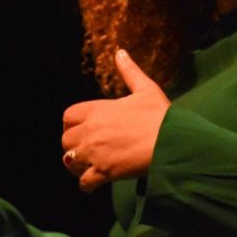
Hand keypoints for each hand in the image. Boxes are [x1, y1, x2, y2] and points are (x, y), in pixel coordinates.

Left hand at [61, 49, 170, 192]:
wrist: (171, 141)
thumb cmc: (159, 115)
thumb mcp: (145, 88)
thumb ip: (129, 71)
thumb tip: (120, 52)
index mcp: (98, 109)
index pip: (68, 116)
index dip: (72, 124)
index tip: (81, 129)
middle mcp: (91, 130)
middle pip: (65, 140)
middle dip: (73, 145)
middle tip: (86, 149)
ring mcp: (95, 152)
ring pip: (70, 161)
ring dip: (77, 164)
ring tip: (88, 166)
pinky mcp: (104, 172)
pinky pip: (84, 182)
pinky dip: (87, 184)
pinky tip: (95, 183)